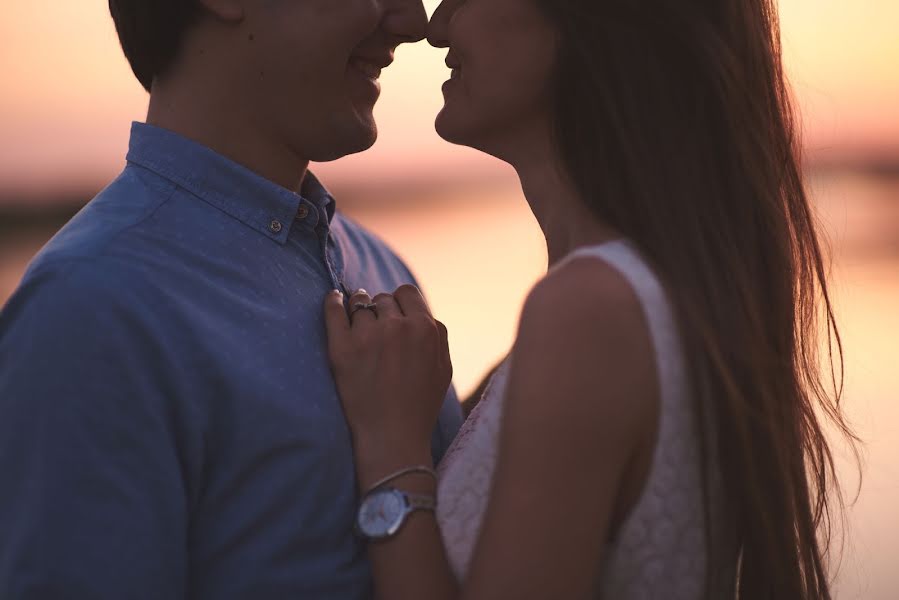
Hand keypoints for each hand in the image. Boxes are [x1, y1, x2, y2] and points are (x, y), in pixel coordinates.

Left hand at [323, 286, 452, 478]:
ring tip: (357, 328)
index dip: (399, 303)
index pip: (406, 293)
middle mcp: (397, 327)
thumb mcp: (443, 368)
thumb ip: (437, 335)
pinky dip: (333, 301)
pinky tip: (334, 299)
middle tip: (376, 331)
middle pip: (382, 298)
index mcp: (425, 328)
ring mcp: (368, 336)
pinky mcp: (342, 348)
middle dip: (380, 311)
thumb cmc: (419, 406)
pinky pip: (334, 310)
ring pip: (359, 304)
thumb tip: (423, 314)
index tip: (393, 316)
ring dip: (358, 312)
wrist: (392, 438)